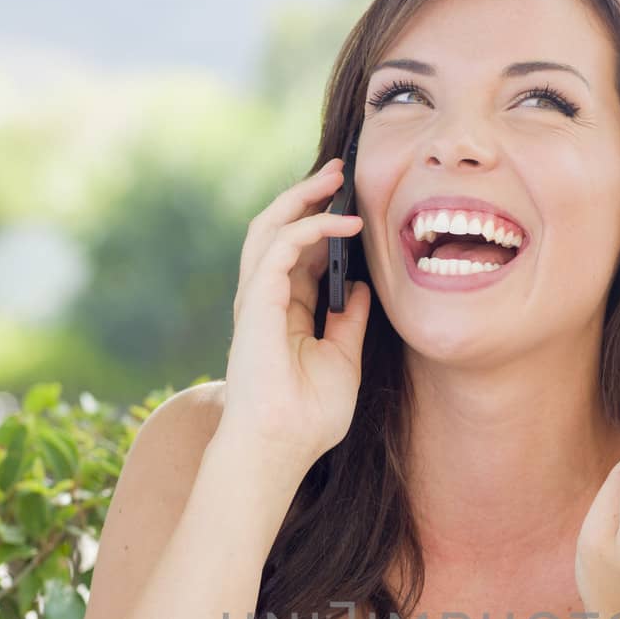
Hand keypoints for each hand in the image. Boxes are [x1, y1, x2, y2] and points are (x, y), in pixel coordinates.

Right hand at [220, 156, 370, 469]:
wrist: (282, 446)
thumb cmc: (308, 417)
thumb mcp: (343, 361)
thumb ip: (349, 322)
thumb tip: (363, 290)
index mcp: (284, 313)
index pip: (299, 255)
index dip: (324, 227)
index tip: (354, 207)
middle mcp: (265, 301)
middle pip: (279, 230)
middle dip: (307, 196)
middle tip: (340, 172)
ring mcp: (256, 300)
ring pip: (269, 228)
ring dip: (301, 197)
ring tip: (335, 177)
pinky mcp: (255, 303)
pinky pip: (277, 248)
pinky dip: (308, 228)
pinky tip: (342, 224)